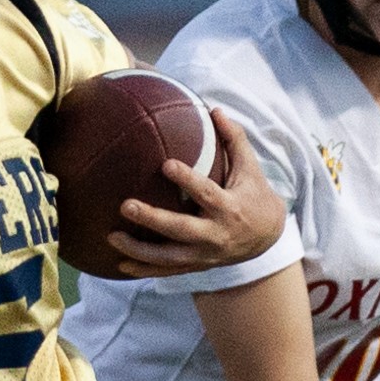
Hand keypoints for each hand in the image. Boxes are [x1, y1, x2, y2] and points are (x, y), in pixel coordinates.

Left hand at [98, 107, 286, 278]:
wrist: (267, 237)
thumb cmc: (253, 194)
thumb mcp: (251, 167)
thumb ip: (234, 139)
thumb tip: (215, 109)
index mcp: (229, 207)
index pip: (206, 193)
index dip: (187, 180)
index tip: (165, 164)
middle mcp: (216, 234)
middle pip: (181, 229)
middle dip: (153, 219)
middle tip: (125, 205)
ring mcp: (205, 254)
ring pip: (169, 257)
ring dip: (140, 250)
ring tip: (112, 236)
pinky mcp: (198, 266)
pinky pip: (168, 271)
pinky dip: (145, 269)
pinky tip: (121, 264)